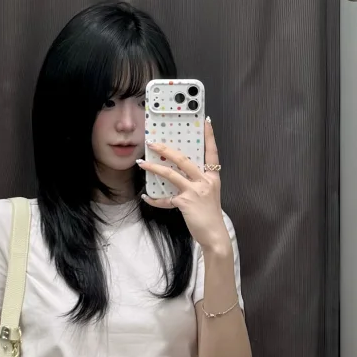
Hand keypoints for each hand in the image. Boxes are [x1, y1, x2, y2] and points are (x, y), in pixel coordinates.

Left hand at [139, 119, 229, 254]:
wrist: (215, 235)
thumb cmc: (210, 215)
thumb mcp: (209, 194)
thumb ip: (197, 182)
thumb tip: (179, 173)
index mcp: (212, 177)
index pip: (212, 152)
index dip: (209, 136)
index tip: (206, 121)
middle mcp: (204, 181)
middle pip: (183, 159)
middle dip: (166, 149)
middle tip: (153, 143)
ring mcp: (195, 191)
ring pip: (171, 174)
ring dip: (154, 168)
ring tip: (141, 163)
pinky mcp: (185, 203)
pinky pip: (166, 199)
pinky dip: (155, 199)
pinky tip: (146, 196)